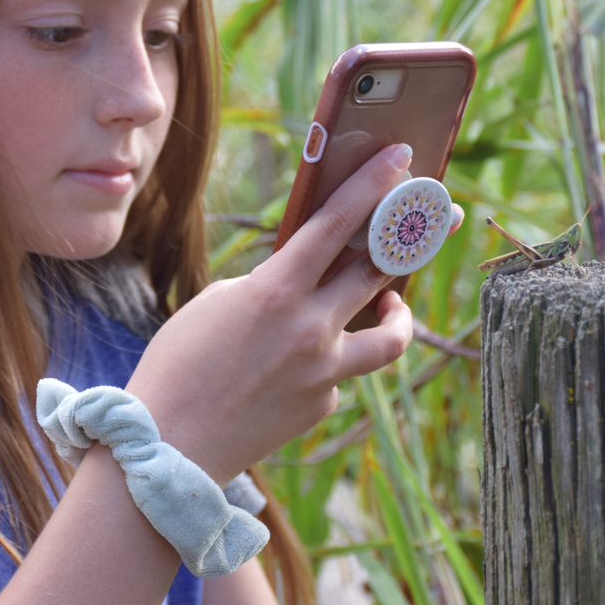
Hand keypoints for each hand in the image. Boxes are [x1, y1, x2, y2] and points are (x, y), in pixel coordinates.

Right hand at [125, 144, 461, 484]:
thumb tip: (308, 280)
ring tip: (391, 304)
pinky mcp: (324, 405)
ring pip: (391, 336)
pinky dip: (328, 362)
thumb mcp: (218, 302)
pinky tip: (293, 370)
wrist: (169, 447)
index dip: (373, 185)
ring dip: (397, 313)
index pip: (337, 223)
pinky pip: (342, 373)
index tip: (403, 157)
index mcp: (277, 290)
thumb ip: (271, 284)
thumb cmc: (178, 365)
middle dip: (412, 236)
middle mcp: (312, 329)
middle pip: (379, 271)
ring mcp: (325, 372)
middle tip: (435, 215)